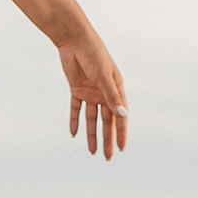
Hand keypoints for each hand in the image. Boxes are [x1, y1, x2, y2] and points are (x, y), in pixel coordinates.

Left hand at [59, 35, 127, 159]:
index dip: (121, 132)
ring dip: (92, 135)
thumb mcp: (104, 76)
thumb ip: (112, 96)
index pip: (120, 116)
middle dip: (107, 139)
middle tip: (107, 157)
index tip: (122, 148)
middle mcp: (104, 92)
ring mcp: (90, 92)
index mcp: (116, 89)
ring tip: (92, 152)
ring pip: (92, 119)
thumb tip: (123, 116)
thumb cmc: (94, 53)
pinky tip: (74, 134)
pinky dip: (75, 121)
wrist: (74, 40)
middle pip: (106, 121)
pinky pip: (76, 109)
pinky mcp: (76, 90)